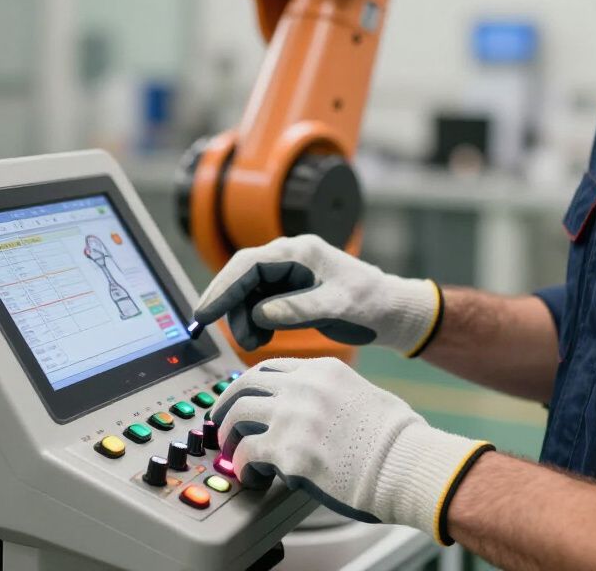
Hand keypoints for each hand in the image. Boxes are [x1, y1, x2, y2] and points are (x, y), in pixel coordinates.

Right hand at [193, 234, 441, 354]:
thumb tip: (259, 313)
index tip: (204, 313)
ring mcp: (289, 271)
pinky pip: (260, 300)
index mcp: (300, 252)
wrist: (391, 310)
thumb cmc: (369, 305)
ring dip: (243, 317)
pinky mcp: (291, 287)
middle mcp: (291, 256)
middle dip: (229, 304)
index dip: (223, 287)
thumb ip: (297, 310)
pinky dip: (255, 320)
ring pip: (248, 290)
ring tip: (255, 343)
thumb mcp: (337, 309)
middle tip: (223, 334)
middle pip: (243, 275)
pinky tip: (263, 337)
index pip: (249, 264)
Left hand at [211, 357, 491, 543]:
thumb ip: (330, 394)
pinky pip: (246, 455)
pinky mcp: (287, 451)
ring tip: (233, 455)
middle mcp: (302, 386)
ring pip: (237, 415)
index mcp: (322, 369)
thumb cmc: (395, 438)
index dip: (248, 386)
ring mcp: (292, 415)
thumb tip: (312, 412)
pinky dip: (242, 468)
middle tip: (220, 424)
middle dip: (226, 405)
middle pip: (244, 385)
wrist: (404, 463)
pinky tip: (251, 478)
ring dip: (229, 437)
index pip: (269, 368)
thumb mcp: (362, 393)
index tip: (241, 400)